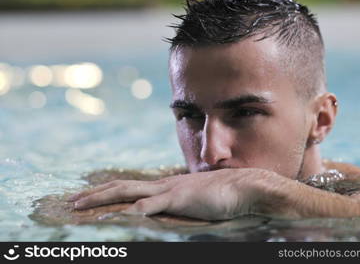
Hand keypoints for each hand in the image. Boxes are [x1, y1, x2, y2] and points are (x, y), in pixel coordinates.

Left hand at [68, 168, 286, 219]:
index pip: (131, 187)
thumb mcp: (197, 200)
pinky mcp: (179, 200)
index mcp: (166, 186)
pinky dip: (132, 211)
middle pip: (122, 186)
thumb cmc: (223, 195)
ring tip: (79, 204)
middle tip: (72, 200)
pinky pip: (150, 206)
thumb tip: (174, 210)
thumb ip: (183, 203)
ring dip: (102, 198)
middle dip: (95, 193)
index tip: (91, 196)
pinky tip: (117, 217)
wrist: (244, 186)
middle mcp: (163, 185)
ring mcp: (170, 191)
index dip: (109, 191)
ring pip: (128, 192)